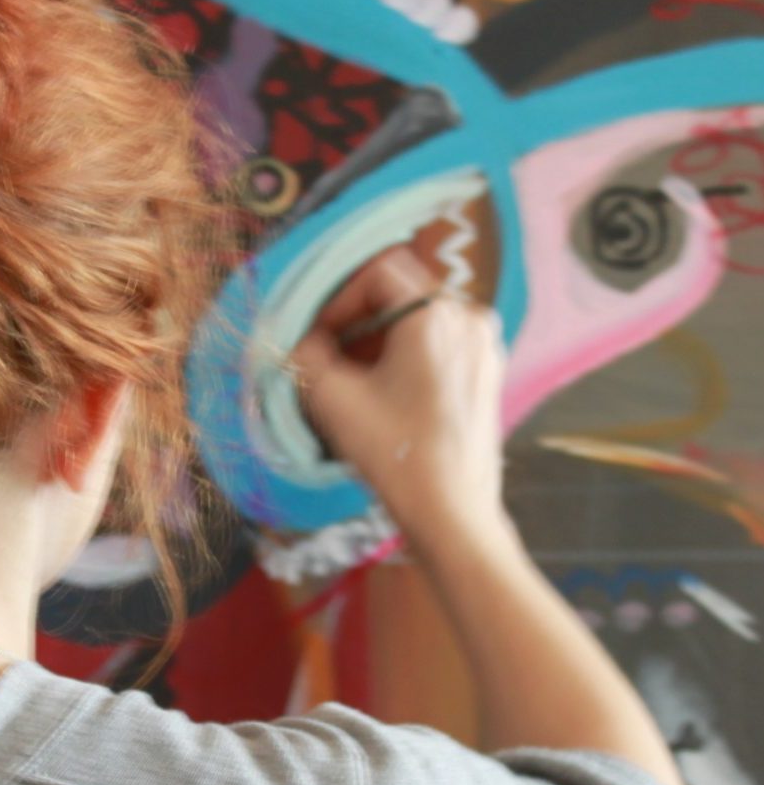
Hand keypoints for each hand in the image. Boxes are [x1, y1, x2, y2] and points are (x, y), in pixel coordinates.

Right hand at [291, 245, 507, 551]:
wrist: (452, 513)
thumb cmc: (395, 454)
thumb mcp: (333, 398)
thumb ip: (305, 353)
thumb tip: (298, 337)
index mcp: (437, 314)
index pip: (379, 271)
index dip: (338, 297)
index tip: (317, 336)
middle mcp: (471, 317)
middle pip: (400, 295)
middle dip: (356, 323)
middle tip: (328, 360)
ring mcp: (485, 346)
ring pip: (418, 322)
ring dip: (378, 342)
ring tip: (353, 383)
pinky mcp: (488, 374)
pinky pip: (438, 346)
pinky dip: (405, 358)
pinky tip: (386, 397)